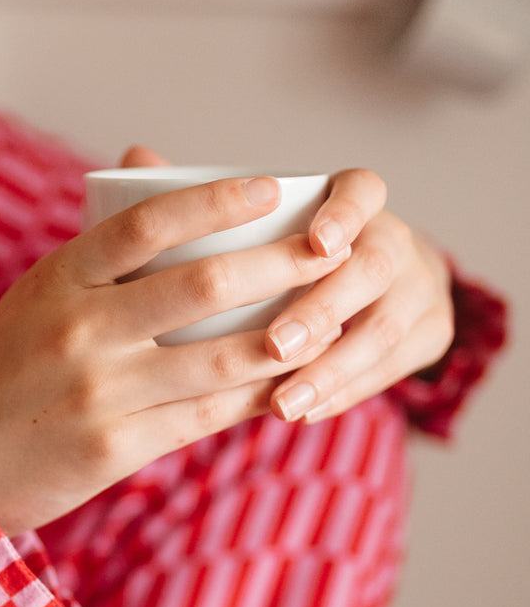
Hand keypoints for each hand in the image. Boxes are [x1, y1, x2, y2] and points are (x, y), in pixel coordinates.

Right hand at [0, 157, 348, 536]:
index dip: (216, 201)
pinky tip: (287, 381)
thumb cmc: (9, 367)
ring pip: (218, 358)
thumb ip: (99, 247)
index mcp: (59, 279)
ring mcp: (100, 392)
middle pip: (201, 287)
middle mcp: (80, 330)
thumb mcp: (37, 296)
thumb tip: (148, 165)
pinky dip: (254, 396)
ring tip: (328, 320)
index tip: (271, 188)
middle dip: (277, 266)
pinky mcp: (116, 447)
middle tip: (327, 252)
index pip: (147, 222)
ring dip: (284, 338)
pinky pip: (206, 415)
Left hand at [264, 169, 454, 422]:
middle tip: (274, 346)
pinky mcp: (434, 332)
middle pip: (371, 270)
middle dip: (321, 312)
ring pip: (383, 330)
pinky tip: (305, 412)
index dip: (342, 217)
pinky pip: (389, 370)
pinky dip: (342, 394)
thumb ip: (243, 236)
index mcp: (359, 200)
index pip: (361, 193)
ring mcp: (423, 286)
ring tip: (283, 404)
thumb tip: (172, 215)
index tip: (316, 244)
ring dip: (328, 372)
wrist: (383, 285)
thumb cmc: (302, 259)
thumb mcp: (283, 232)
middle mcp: (397, 238)